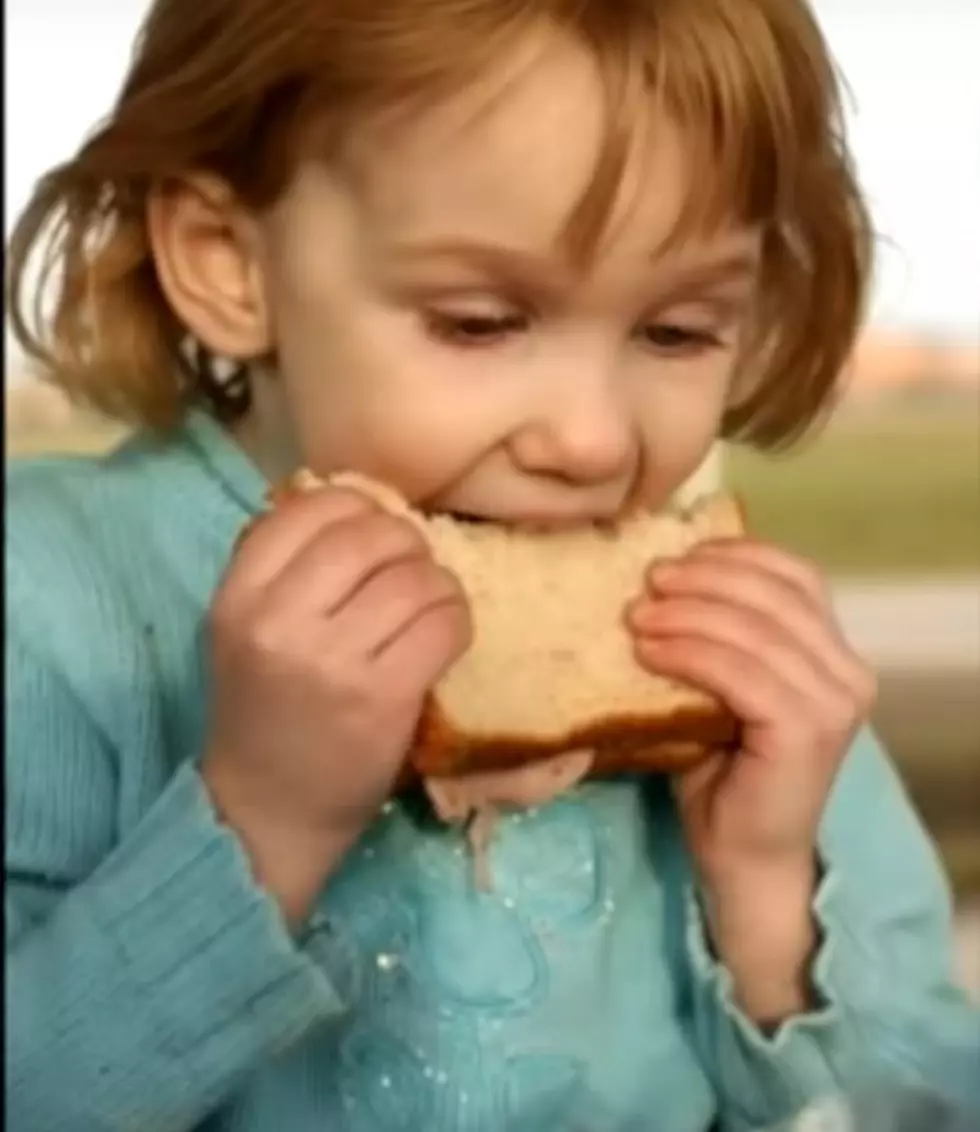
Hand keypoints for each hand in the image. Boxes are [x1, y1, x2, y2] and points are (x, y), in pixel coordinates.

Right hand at [202, 486, 470, 923]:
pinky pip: (443, 625)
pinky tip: (445, 634)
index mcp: (238, 597)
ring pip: (414, 578)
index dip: (355, 505)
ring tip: (431, 603)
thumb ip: (287, 570)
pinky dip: (457, 620)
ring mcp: (333, 660)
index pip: (307, 509)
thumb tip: (364, 505)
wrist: (267, 813)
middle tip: (412, 564)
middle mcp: (279, 621)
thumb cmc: (264, 714)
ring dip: (438, 583)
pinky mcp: (383, 697)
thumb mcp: (246, 632)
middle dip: (404, 541)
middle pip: (368, 536)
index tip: (373, 528)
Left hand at [625, 538, 875, 1020]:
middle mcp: (849, 672)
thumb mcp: (723, 686)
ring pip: (752, 631)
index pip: (795, 575)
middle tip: (648, 582)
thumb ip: (720, 635)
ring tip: (636, 616)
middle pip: (772, 596)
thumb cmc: (723, 771)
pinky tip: (648, 652)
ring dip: (686, 614)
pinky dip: (688, 653)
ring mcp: (833, 702)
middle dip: (703, 579)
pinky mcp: (806, 730)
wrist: (741, 854)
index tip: (678, 554)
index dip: (736, 555)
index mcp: (836, 652)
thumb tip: (663, 574)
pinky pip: (737, 671)